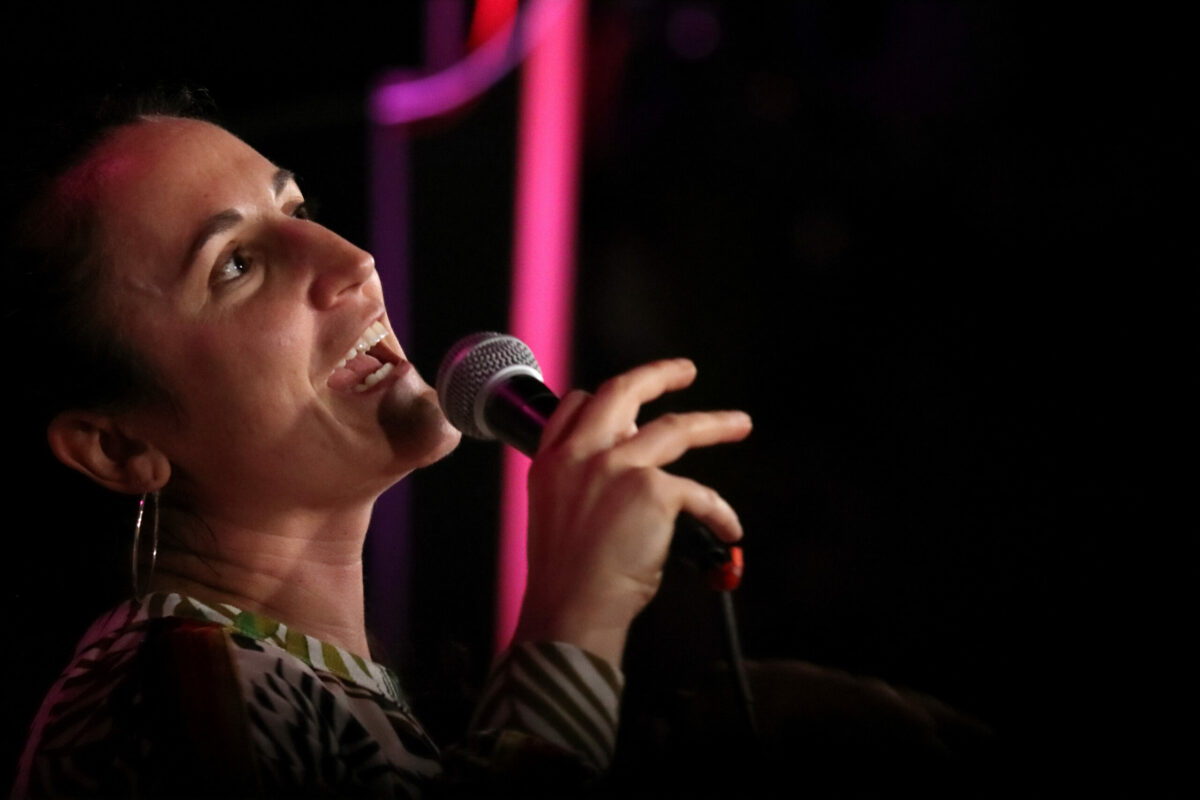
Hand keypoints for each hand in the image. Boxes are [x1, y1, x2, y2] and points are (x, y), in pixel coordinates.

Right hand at [513, 358, 751, 665]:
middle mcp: (581, 455)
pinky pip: (701, 493)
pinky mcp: (652, 490)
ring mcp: (617, 467)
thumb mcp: (555, 517)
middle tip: (685, 370)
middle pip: (623, 393)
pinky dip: (720, 514)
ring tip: (739, 423)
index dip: (602, 398)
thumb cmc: (566, 581)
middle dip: (658, 375)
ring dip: (715, 423)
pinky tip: (729, 530)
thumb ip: (583, 485)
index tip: (624, 400)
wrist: (571, 610)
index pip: (575, 407)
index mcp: (551, 462)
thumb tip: (628, 473)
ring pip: (676, 428)